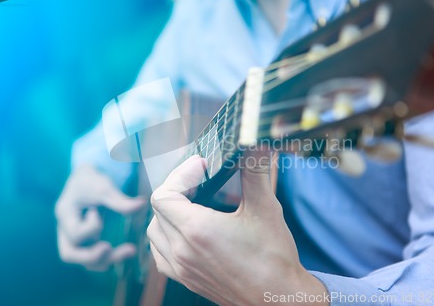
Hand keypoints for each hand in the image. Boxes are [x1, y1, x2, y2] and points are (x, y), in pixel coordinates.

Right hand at [55, 165, 144, 270]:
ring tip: (130, 250)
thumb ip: (120, 200)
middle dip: (91, 256)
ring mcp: (74, 238)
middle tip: (109, 247)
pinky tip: (127, 251)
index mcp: (65, 214)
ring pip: (84, 260)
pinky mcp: (85, 242)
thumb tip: (142, 204)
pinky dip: (108, 258)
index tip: (97, 211)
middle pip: (69, 254)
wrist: (86, 179)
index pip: (74, 233)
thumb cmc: (91, 180)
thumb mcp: (104, 186)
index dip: (91, 227)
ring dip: (106, 260)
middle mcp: (65, 230)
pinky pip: (93, 258)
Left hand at [147, 153, 327, 305]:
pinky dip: (165, 236)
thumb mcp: (266, 209)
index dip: (180, 174)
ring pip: (155, 231)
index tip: (203, 167)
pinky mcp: (186, 280)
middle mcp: (182, 250)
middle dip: (177, 188)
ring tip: (192, 202)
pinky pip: (159, 253)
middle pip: (158, 209)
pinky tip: (186, 231)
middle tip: (200, 179)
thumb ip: (255, 171)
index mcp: (197, 230)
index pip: (164, 194)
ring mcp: (181, 268)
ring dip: (168, 211)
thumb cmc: (273, 258)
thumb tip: (256, 143)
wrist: (278, 299)